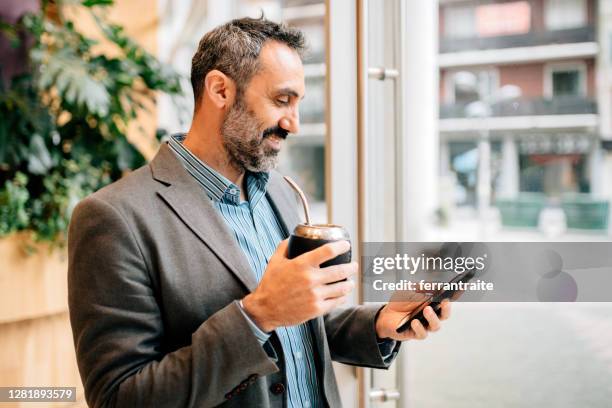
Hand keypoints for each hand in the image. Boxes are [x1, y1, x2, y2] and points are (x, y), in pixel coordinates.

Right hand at [242, 239, 356, 331]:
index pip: (328, 251)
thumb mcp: (275, 260)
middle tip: (354, 265)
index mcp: (301, 264)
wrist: (265, 309)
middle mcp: (310, 279)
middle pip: (340, 270)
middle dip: (351, 267)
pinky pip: (336, 302)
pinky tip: (344, 294)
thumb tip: (293, 237)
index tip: (346, 245)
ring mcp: (315, 295)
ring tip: (351, 281)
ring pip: (341, 288)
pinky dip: (343, 297)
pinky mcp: (316, 309)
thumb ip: (284, 246)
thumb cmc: (270, 284)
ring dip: (349, 283)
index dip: (341, 246)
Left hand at [375, 293, 451, 340]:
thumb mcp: (410, 289)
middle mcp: (430, 316)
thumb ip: (422, 287)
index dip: (452, 297)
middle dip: (446, 309)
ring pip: (435, 326)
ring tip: (427, 309)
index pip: (445, 303)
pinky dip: (419, 327)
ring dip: (432, 317)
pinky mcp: (415, 334)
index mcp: (432, 305)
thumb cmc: (400, 302)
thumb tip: (436, 285)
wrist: (386, 314)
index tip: (456, 290)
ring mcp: (424, 325)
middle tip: (444, 301)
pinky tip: (414, 321)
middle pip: (444, 315)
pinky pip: (421, 334)